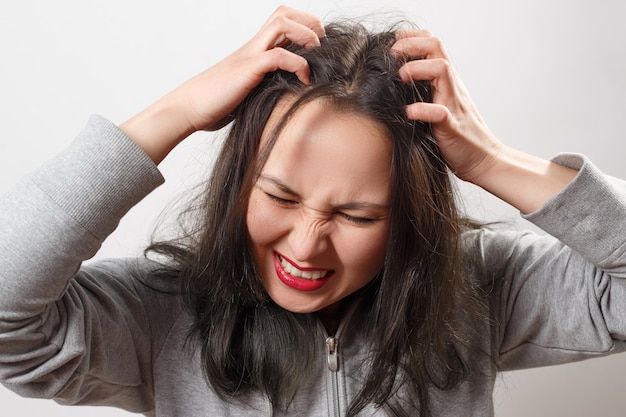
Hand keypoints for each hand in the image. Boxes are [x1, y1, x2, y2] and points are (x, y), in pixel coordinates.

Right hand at [121, 6, 324, 162]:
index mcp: (253, 51)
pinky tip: (305, 81)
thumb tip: (286, 98)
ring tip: (317, 53)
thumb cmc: (215, 105)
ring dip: (306, 34)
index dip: (304, 26)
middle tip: (322, 43)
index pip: (282, 22)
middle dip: (309, 21)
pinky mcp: (247, 70)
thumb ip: (265, 87)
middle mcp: (252, 47)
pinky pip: (278, 56)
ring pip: (282, 24)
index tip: (318, 47)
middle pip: (283, 13)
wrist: (188, 109)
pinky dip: (298, 64)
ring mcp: (249, 56)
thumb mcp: (248, 93)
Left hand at [391, 31, 576, 212]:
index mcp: (446, 82)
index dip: (412, 38)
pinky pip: (439, 113)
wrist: (483, 161)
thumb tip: (391, 86)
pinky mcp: (452, 127)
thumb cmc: (457, 136)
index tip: (393, 43)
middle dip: (412, 44)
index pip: (433, 45)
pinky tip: (408, 112)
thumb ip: (424, 93)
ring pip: (442, 70)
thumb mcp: (438, 107)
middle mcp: (451, 87)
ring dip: (417, 69)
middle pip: (437, 48)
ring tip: (400, 78)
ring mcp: (453, 105)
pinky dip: (423, 110)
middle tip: (392, 54)